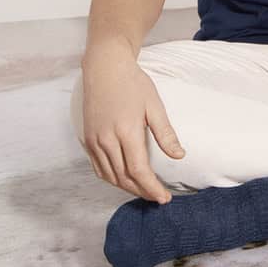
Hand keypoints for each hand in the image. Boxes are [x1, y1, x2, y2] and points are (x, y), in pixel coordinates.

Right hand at [80, 57, 185, 203]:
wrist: (105, 68)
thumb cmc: (133, 83)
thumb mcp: (154, 105)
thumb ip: (165, 133)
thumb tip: (179, 156)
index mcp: (126, 132)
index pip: (139, 171)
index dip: (152, 188)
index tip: (164, 198)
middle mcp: (107, 140)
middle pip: (124, 178)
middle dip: (142, 192)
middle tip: (158, 198)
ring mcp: (94, 141)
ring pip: (110, 176)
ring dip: (127, 188)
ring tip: (144, 191)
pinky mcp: (88, 140)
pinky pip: (98, 168)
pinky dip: (112, 179)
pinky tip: (124, 179)